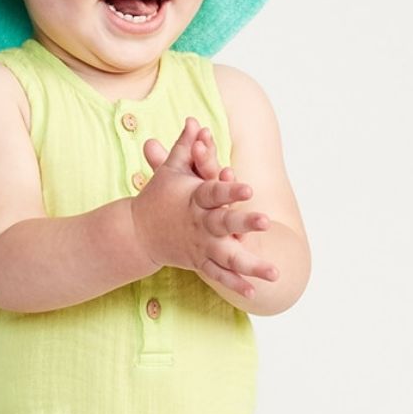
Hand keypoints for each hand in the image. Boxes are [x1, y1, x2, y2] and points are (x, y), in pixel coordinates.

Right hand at [132, 118, 277, 296]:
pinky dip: (235, 284)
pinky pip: (218, 274)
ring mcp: (199, 245)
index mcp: (193, 199)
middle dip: (244, 222)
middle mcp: (198, 224)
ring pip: (226, 257)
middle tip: (267, 220)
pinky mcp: (199, 261)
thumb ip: (186, 146)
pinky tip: (255, 292)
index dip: (230, 189)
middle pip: (223, 223)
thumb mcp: (170, 169)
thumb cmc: (158, 194)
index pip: (213, 192)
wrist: (137, 232)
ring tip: (275, 273)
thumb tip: (194, 120)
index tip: (248, 186)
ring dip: (251, 265)